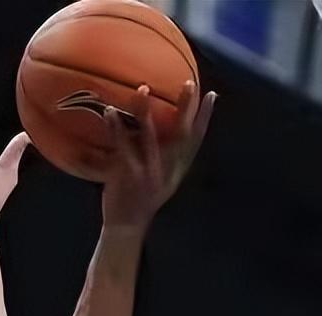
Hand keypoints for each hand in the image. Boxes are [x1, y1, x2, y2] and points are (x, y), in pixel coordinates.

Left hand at [101, 82, 215, 228]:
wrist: (126, 226)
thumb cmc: (142, 200)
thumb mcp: (164, 181)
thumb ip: (169, 159)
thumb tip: (170, 132)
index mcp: (178, 169)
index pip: (196, 140)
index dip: (206, 118)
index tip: (211, 94)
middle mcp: (167, 169)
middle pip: (181, 134)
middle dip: (187, 108)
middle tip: (190, 83)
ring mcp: (148, 171)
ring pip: (150, 137)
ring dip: (146, 111)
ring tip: (143, 88)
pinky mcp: (127, 174)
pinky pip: (122, 146)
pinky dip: (116, 127)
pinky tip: (110, 111)